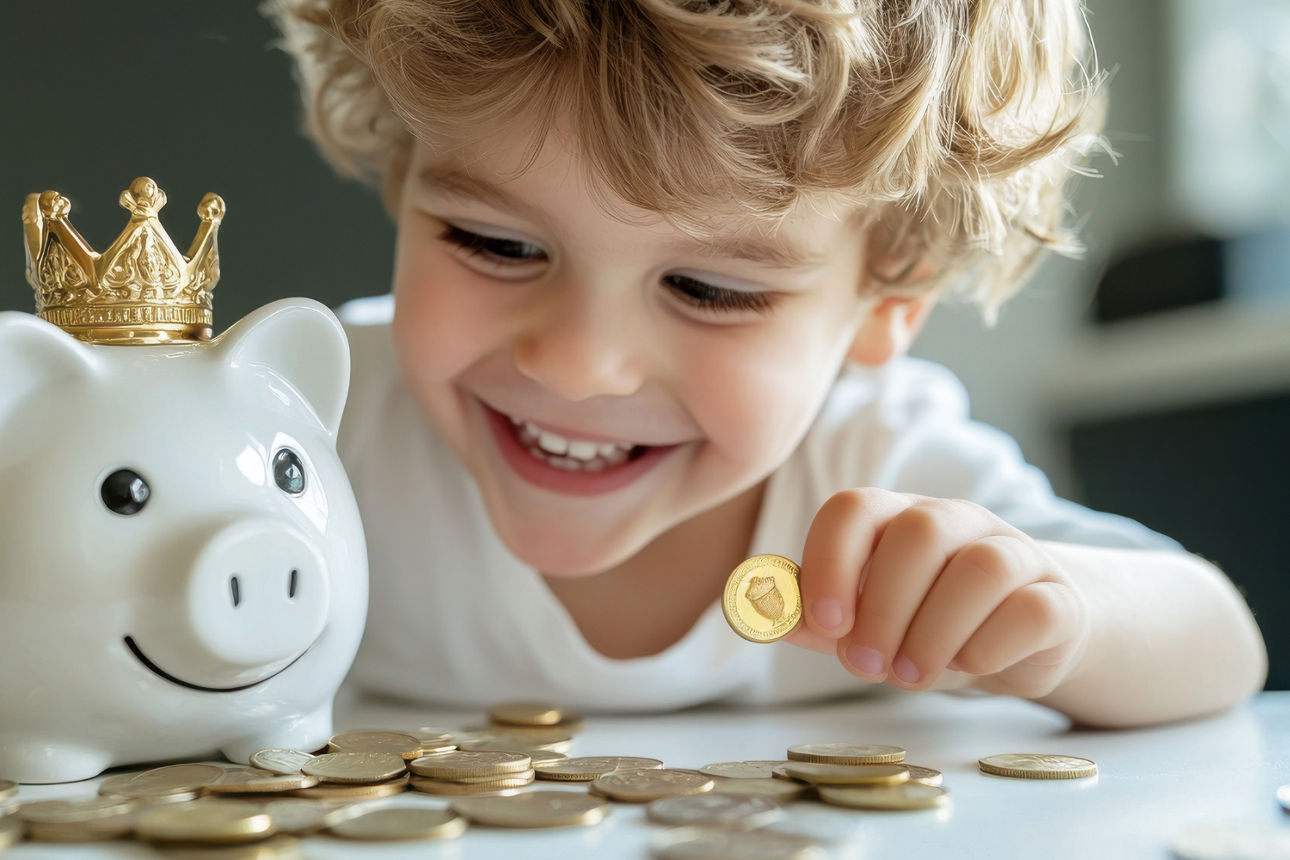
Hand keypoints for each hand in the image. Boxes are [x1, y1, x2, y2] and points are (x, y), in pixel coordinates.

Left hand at [786, 488, 1091, 698]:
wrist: (1027, 639)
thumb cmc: (931, 623)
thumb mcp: (869, 622)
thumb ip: (817, 618)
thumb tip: (757, 615)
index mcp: (898, 520)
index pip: (855, 509)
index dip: (830, 560)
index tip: (824, 622)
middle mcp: (957, 523)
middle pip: (917, 534)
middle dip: (883, 607)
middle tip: (866, 664)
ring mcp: (1014, 553)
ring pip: (980, 568)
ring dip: (935, 631)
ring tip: (912, 674)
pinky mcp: (1058, 599)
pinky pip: (1030, 609)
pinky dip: (991, 646)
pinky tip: (971, 665)